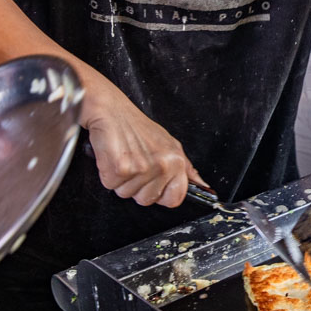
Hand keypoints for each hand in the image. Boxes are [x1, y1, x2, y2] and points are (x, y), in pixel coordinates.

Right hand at [84, 93, 206, 207]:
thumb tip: (202, 186)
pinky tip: (113, 157)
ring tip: (124, 158)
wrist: (112, 110)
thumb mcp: (169, 145)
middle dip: (137, 186)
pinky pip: (112, 186)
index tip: (153, 183)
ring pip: (127, 194)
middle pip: (147, 200)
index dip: (161, 195)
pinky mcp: (120, 168)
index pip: (175, 199)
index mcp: (176, 161)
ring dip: (122, 180)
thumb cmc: (137, 128)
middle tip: (135, 163)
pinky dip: (107, 174)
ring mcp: (141, 168)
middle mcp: (162, 165)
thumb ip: (186, 168)